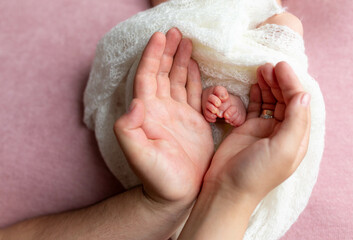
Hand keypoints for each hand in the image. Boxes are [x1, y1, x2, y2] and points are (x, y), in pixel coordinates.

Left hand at [114, 28, 213, 204]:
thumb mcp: (139, 156)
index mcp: (147, 113)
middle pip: (161, 73)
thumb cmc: (158, 178)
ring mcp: (177, 114)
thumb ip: (129, 130)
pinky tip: (195, 65)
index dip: (152, 56)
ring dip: (180, 60)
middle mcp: (160, 109)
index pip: (147, 77)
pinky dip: (193, 77)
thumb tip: (136, 102)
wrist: (177, 194)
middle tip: (176, 32)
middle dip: (167, 52)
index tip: (160, 37)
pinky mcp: (193, 120)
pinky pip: (191, 93)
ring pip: (176, 80)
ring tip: (186, 41)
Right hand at [205, 62, 310, 203]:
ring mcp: (264, 130)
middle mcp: (282, 132)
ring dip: (268, 85)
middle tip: (268, 65)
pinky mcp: (247, 129)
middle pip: (286, 100)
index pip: (299, 104)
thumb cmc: (256, 173)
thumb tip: (304, 94)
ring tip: (261, 69)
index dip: (291, 84)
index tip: (281, 66)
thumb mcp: (282, 149)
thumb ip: (296, 121)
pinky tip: (255, 83)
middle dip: (279, 81)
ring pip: (271, 101)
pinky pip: (256, 107)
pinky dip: (257, 94)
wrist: (226, 188)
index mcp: (296, 138)